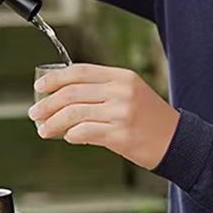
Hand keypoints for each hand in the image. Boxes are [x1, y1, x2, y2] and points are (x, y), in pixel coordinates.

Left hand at [27, 63, 179, 169]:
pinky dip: (71, 135)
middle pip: (72, 92)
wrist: (177, 142)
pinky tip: (68, 137)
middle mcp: (121, 91)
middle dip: (48, 103)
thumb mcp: (130, 93)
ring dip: (53, 122)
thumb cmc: (151, 119)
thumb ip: (102, 90)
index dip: (55, 78)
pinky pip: (84, 132)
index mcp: (122, 77)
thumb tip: (64, 96)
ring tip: (44, 129)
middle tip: (35, 112)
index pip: (80, 71)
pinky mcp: (120, 134)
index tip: (39, 87)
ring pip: (74, 113)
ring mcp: (121, 112)